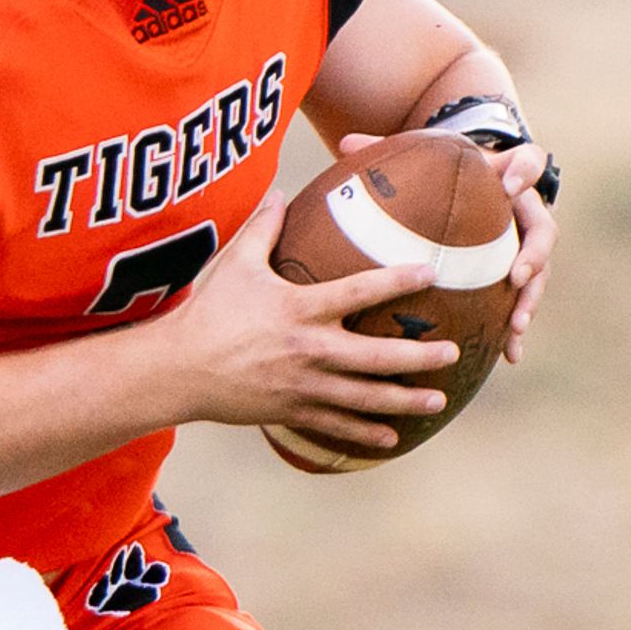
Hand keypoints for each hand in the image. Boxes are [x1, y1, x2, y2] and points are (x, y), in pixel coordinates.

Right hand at [156, 210, 456, 457]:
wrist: (178, 370)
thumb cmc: (208, 312)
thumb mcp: (235, 264)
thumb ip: (262, 227)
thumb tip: (281, 191)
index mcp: (299, 309)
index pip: (359, 292)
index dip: (397, 280)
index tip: (431, 272)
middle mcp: (308, 350)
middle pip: (376, 356)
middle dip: (418, 356)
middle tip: (452, 352)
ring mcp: (302, 385)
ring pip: (364, 397)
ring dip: (404, 400)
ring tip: (439, 400)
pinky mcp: (291, 410)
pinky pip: (336, 425)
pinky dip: (365, 434)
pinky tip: (393, 438)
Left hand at [344, 128, 557, 365]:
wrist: (463, 185)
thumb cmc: (438, 171)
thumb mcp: (420, 156)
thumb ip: (388, 149)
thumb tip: (346, 142)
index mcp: (506, 175)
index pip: (529, 162)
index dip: (523, 172)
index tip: (508, 186)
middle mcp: (524, 211)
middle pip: (544, 229)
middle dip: (535, 254)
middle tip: (518, 275)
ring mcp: (524, 246)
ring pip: (540, 273)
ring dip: (530, 300)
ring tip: (516, 326)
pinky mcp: (516, 275)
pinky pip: (522, 302)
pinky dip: (516, 329)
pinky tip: (509, 356)